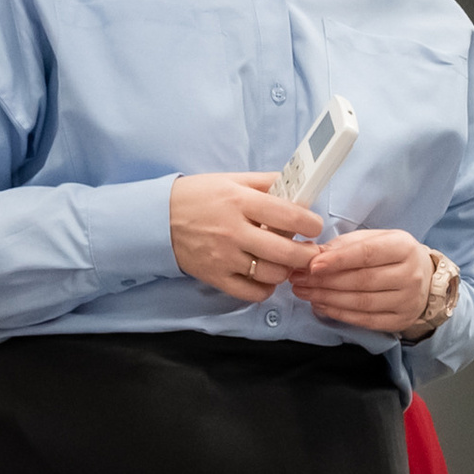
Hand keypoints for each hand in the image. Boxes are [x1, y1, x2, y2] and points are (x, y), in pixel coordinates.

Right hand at [170, 172, 319, 303]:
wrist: (158, 219)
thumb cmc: (198, 197)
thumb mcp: (231, 180)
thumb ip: (266, 182)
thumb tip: (298, 185)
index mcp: (239, 201)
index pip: (288, 215)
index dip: (310, 223)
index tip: (314, 226)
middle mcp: (233, 231)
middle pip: (286, 252)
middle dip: (307, 253)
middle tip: (310, 250)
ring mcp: (224, 257)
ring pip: (272, 274)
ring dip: (286, 270)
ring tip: (285, 261)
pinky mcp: (216, 277)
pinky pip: (252, 292)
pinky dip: (265, 288)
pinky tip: (265, 276)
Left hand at [291, 227, 432, 332]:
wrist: (425, 278)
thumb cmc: (391, 255)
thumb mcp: (374, 239)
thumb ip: (344, 245)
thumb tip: (311, 254)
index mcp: (404, 247)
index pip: (367, 254)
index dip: (337, 260)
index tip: (311, 265)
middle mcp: (410, 275)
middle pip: (361, 280)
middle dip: (325, 281)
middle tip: (298, 279)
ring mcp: (407, 301)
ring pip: (362, 302)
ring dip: (327, 298)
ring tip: (304, 292)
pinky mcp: (400, 320)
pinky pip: (365, 320)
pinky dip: (339, 314)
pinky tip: (321, 306)